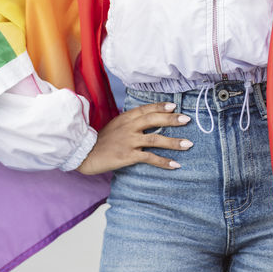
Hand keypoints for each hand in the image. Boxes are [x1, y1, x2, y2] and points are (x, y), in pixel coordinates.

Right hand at [76, 101, 192, 173]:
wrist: (84, 154)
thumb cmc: (100, 141)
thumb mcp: (114, 126)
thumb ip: (129, 122)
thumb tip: (146, 119)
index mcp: (125, 118)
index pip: (145, 109)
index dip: (160, 107)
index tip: (173, 106)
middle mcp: (128, 127)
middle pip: (153, 120)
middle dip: (171, 119)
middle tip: (186, 119)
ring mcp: (129, 141)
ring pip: (155, 139)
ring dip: (173, 142)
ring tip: (188, 144)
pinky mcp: (128, 156)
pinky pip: (150, 158)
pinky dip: (164, 162)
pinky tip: (175, 165)